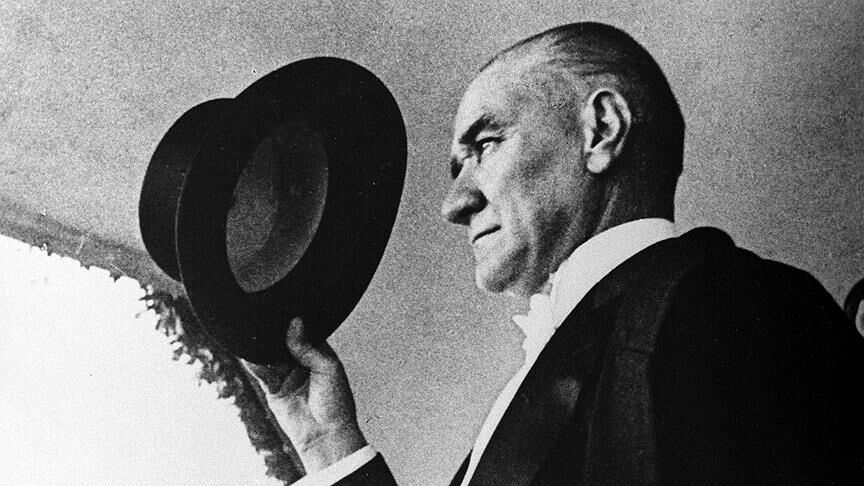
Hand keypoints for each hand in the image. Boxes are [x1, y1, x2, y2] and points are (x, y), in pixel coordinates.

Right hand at [243, 317, 366, 472]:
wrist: (326, 435)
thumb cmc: (336, 402)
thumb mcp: (327, 368)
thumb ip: (307, 347)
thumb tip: (295, 323)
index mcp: (318, 352)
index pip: (302, 330)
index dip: (293, 321)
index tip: (283, 311)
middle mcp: (300, 360)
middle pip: (282, 341)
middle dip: (275, 333)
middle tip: (266, 320)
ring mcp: (286, 374)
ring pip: (270, 355)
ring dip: (263, 347)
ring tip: (256, 336)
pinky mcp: (273, 388)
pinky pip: (261, 373)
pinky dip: (255, 364)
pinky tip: (251, 355)